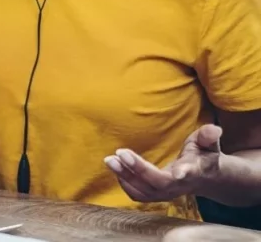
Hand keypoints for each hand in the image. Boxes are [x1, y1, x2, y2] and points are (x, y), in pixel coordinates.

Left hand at [104, 124, 222, 202]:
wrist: (204, 177)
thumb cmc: (203, 155)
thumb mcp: (208, 144)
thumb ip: (208, 136)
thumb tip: (214, 128)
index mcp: (194, 171)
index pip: (189, 173)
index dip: (185, 173)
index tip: (179, 172)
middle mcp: (179, 186)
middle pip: (159, 183)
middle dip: (139, 169)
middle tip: (120, 153)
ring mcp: (167, 193)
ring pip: (144, 191)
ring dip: (125, 176)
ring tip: (110, 160)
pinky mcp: (156, 195)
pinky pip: (138, 195)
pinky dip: (125, 183)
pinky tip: (116, 168)